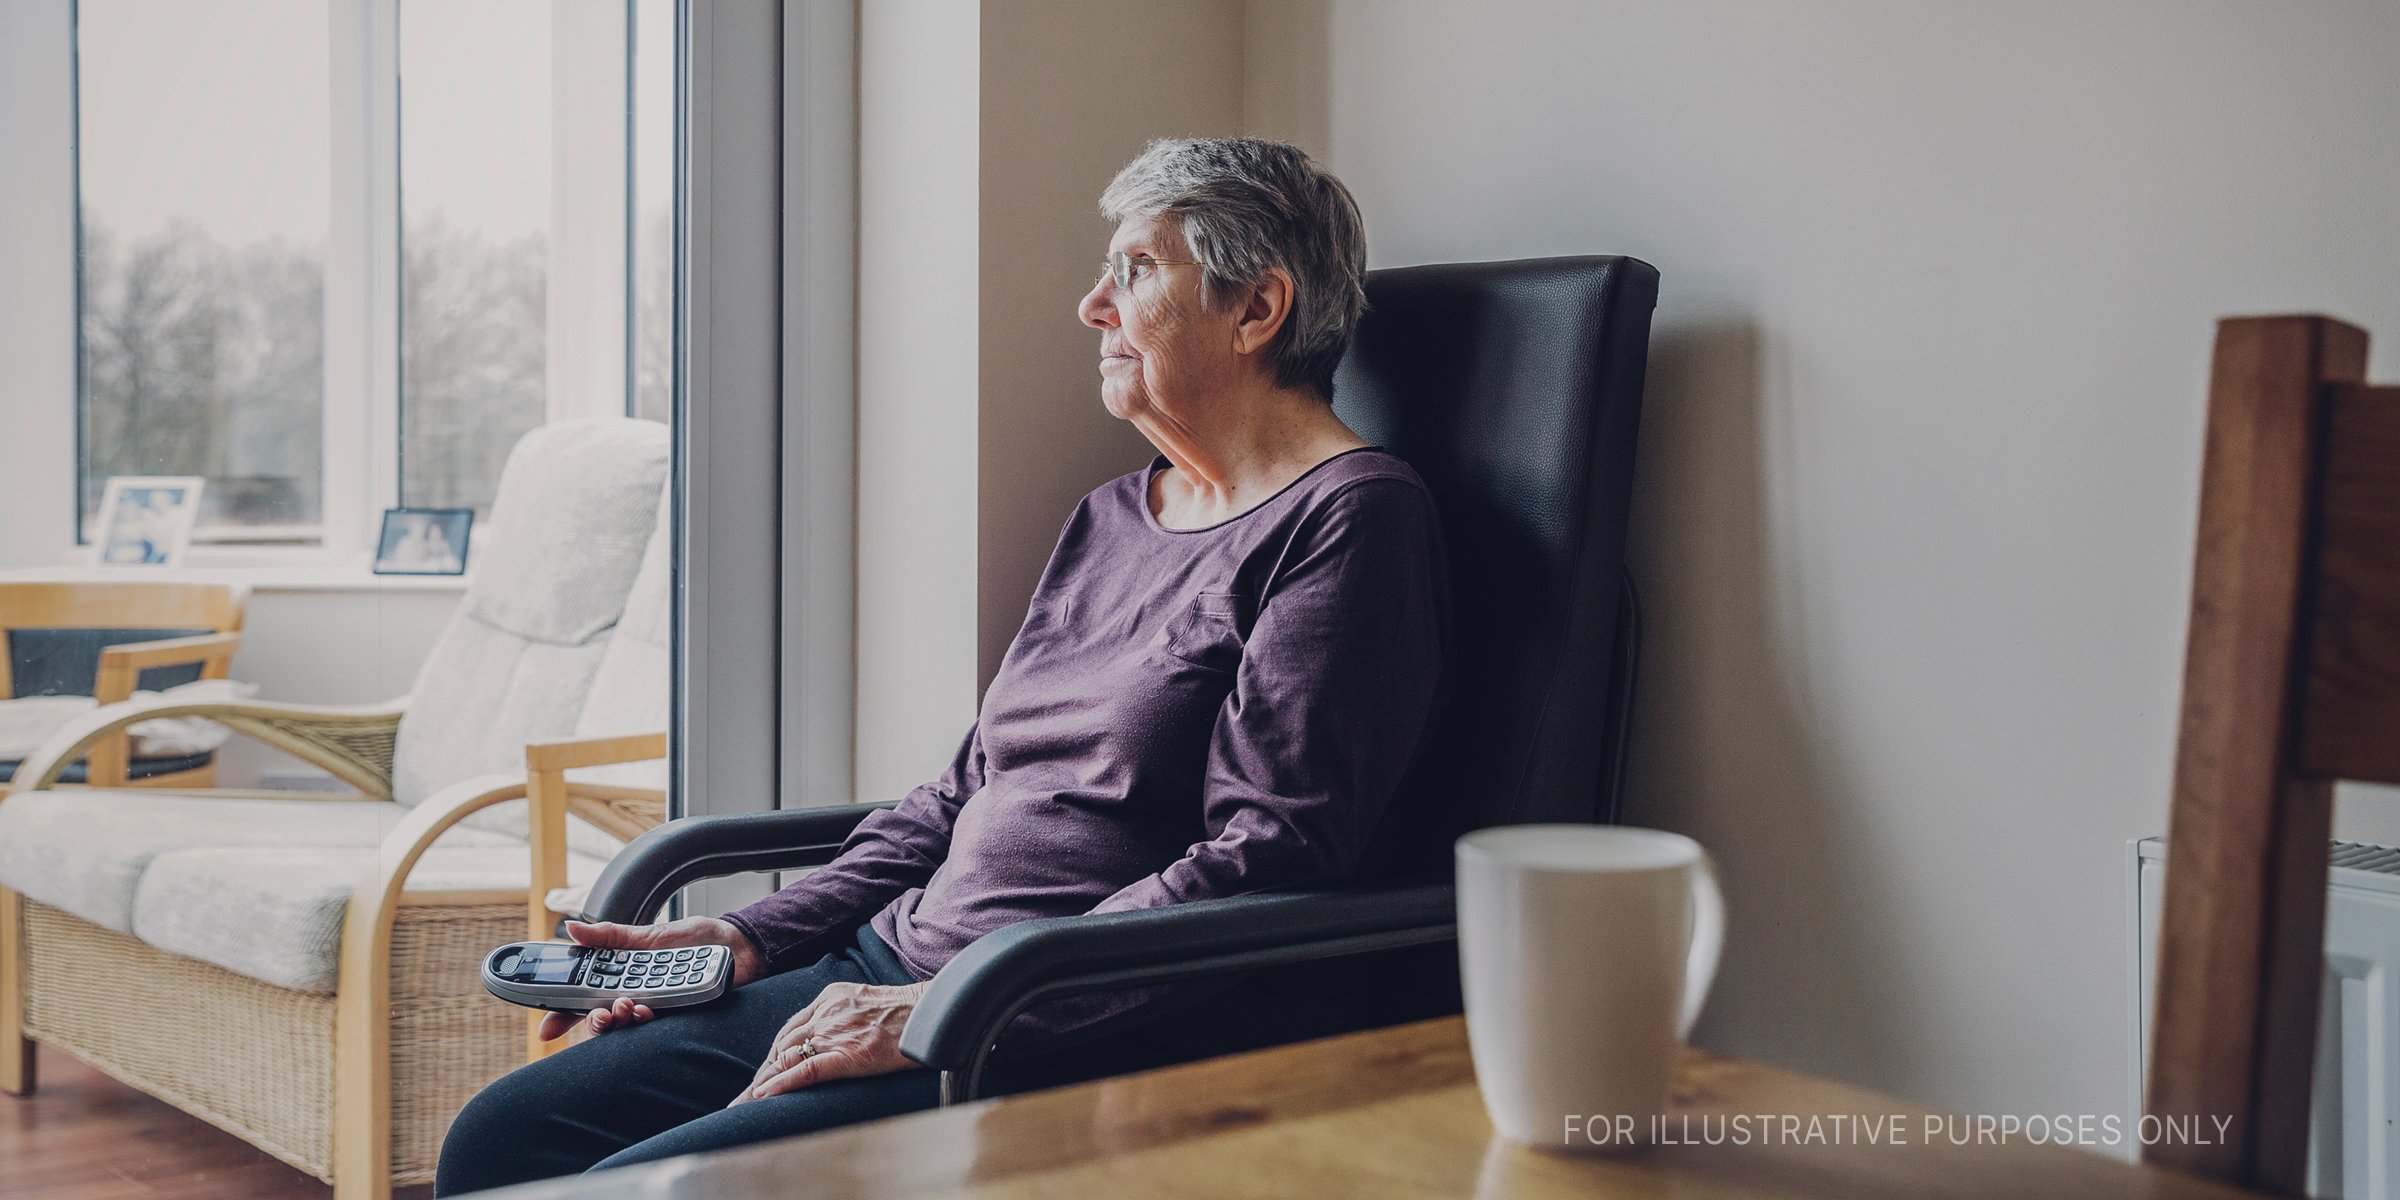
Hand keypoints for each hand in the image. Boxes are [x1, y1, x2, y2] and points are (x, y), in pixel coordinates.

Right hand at [535, 916, 767, 1042]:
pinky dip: (646, 1021)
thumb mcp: (648, 933)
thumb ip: (610, 935)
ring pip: (625, 1028)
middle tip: (599, 1013)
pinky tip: (646, 1011)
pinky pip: (656, 1030)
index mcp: (622, 977)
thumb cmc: (695, 938)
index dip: (564, 1015)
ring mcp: (657, 1009)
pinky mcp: (679, 1018)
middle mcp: (635, 997)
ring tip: (626, 1006)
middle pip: (601, 1019)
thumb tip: (571, 927)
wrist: (739, 945)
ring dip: (619, 1020)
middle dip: (593, 1021)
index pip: (585, 999)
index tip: (547, 1028)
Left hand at [728, 980, 931, 1105]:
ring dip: (764, 1080)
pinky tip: (764, 1095)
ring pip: (787, 1056)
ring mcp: (837, 1030)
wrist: (934, 1013)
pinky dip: (781, 1083)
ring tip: (747, 1101)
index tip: (764, 1071)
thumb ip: (845, 1012)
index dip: (775, 1052)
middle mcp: (828, 1010)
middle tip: (747, 1093)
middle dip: (763, 1069)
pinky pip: (806, 1070)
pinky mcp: (849, 1053)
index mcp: (832, 996)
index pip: (792, 1027)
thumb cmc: (909, 1011)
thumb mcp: (868, 1000)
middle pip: (783, 1043)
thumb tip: (835, 1033)